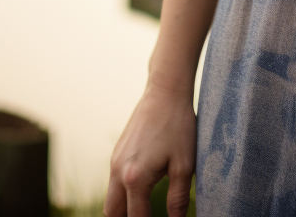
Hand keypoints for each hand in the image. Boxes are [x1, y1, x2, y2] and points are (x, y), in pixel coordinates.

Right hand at [103, 83, 196, 216]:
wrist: (165, 91)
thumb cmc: (178, 126)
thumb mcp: (185, 165)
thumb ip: (177, 199)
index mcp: (135, 178)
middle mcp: (118, 171)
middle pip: (113, 213)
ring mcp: (114, 160)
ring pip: (110, 199)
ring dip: (123, 209)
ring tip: (142, 210)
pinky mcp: (117, 152)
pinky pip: (113, 182)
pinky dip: (123, 193)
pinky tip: (141, 190)